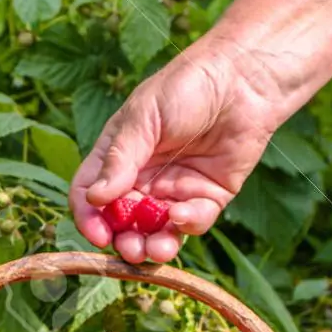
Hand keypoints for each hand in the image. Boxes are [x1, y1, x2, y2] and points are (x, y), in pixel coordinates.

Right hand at [69, 38, 288, 263]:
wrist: (243, 81)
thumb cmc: (185, 88)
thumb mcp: (143, 118)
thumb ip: (119, 159)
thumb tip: (95, 199)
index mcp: (117, 157)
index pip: (90, 194)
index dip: (89, 217)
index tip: (97, 235)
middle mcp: (142, 178)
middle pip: (122, 221)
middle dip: (124, 240)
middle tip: (130, 250)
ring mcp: (174, 190)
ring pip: (156, 230)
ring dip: (153, 245)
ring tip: (155, 250)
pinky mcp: (208, 196)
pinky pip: (193, 222)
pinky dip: (187, 225)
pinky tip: (185, 216)